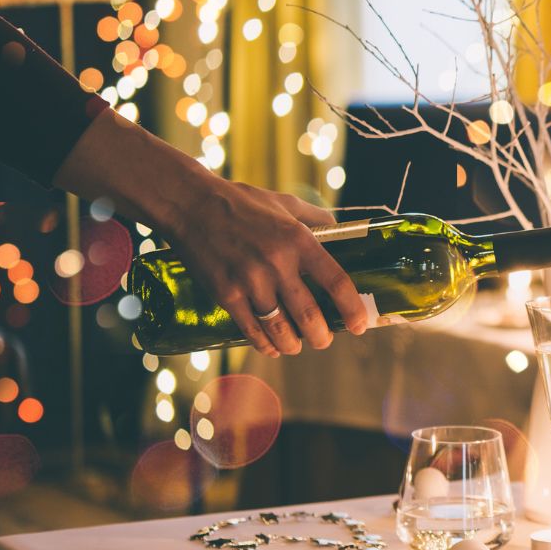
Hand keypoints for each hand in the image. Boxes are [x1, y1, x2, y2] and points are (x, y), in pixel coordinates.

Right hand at [53, 111, 367, 356]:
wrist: (190, 204)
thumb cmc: (241, 202)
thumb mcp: (285, 204)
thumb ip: (315, 219)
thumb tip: (341, 229)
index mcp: (298, 241)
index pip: (336, 282)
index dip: (352, 309)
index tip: (360, 324)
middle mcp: (277, 264)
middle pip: (310, 316)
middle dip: (322, 337)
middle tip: (325, 340)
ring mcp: (250, 281)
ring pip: (281, 330)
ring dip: (294, 345)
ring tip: (298, 345)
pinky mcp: (226, 294)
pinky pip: (251, 330)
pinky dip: (265, 344)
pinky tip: (272, 347)